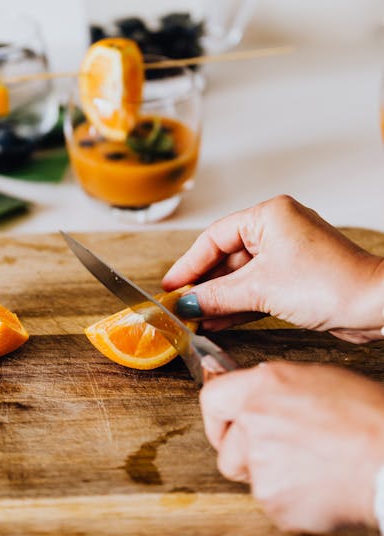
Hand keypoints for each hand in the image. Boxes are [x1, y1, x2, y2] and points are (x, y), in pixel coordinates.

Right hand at [163, 195, 383, 342]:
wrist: (375, 306)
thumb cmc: (330, 283)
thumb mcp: (261, 288)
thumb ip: (217, 294)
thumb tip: (186, 301)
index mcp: (269, 215)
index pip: (215, 236)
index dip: (189, 263)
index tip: (171, 284)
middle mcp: (278, 229)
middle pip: (227, 256)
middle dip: (204, 284)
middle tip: (180, 304)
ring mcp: (288, 254)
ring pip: (242, 275)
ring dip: (219, 297)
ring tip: (195, 317)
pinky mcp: (296, 278)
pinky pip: (258, 288)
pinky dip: (239, 304)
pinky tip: (217, 320)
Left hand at [200, 361, 383, 532]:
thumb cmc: (366, 417)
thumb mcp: (316, 380)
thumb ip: (274, 389)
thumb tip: (258, 396)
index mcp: (262, 387)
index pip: (213, 400)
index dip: (219, 419)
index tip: (225, 428)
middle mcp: (253, 422)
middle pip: (225, 450)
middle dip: (246, 456)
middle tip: (281, 452)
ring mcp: (261, 464)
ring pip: (251, 479)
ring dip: (273, 477)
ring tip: (311, 466)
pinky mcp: (275, 501)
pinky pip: (274, 505)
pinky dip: (292, 501)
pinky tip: (319, 484)